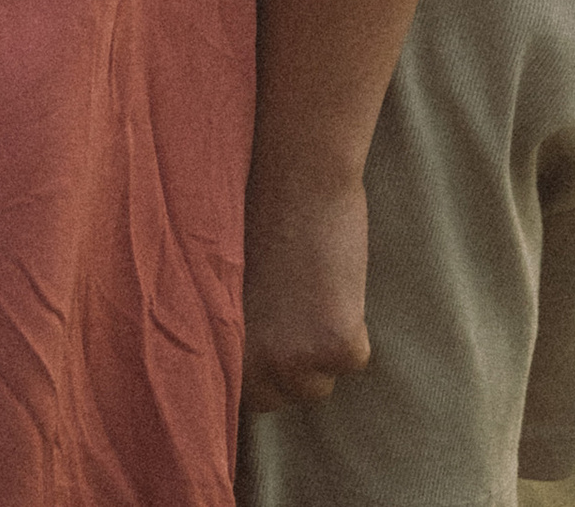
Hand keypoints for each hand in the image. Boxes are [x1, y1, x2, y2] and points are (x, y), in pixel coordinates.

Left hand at [242, 170, 372, 415]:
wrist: (296, 176)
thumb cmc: (257, 215)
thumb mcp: (228, 283)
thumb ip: (234, 329)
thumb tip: (249, 364)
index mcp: (220, 346)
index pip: (242, 395)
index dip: (261, 373)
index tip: (273, 348)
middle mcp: (254, 363)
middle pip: (283, 396)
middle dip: (293, 366)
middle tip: (296, 313)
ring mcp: (295, 360)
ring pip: (319, 384)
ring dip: (322, 350)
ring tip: (312, 291)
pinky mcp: (337, 346)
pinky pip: (354, 358)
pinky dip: (354, 328)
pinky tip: (336, 284)